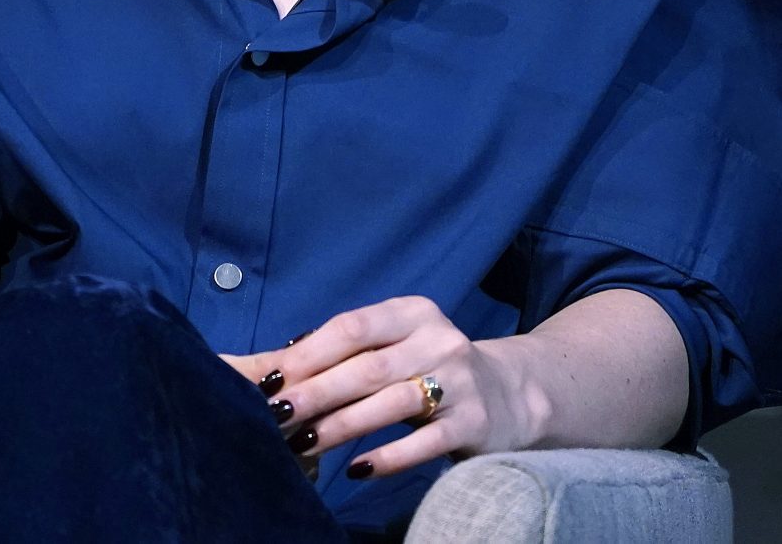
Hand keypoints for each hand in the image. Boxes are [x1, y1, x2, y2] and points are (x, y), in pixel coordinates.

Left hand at [223, 296, 545, 480]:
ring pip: (391, 403)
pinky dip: (389, 457)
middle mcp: (439, 339)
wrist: (510, 396)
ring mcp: (461, 381)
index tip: (271, 379)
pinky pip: (425, 442)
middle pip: (366, 367)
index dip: (308, 354)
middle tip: (274, 415)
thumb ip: (342, 352)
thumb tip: (271, 363)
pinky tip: (357, 468)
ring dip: (341, 426)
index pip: (351, 327)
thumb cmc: (429, 368)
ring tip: (302, 443)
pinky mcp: (475, 423)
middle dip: (315, 393)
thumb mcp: (394, 348)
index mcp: (412, 312)